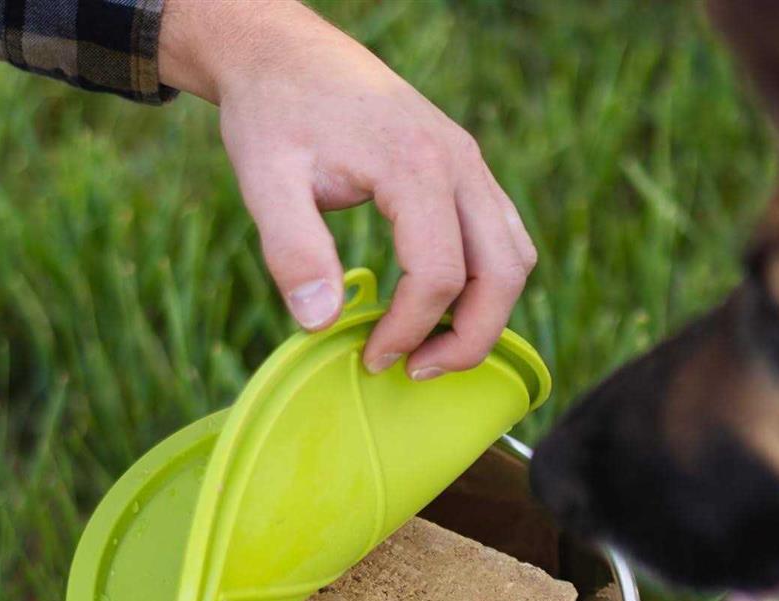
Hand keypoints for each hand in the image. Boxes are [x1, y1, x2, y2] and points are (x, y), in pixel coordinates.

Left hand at [157, 0, 535, 377]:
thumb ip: (292, 251)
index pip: (440, 275)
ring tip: (429, 347)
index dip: (409, 332)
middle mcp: (458, 162)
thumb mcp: (264, 180)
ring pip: (514, 258)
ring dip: (485, 316)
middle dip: (466, 340)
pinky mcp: (466, 169)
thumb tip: (320, 324)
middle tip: (415, 371)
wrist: (284, 50)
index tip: (371, 358)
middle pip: (502, 275)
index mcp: (414, 165)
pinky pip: (503, 237)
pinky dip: (486, 283)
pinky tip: (437, 305)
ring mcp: (470, 163)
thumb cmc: (273, 112)